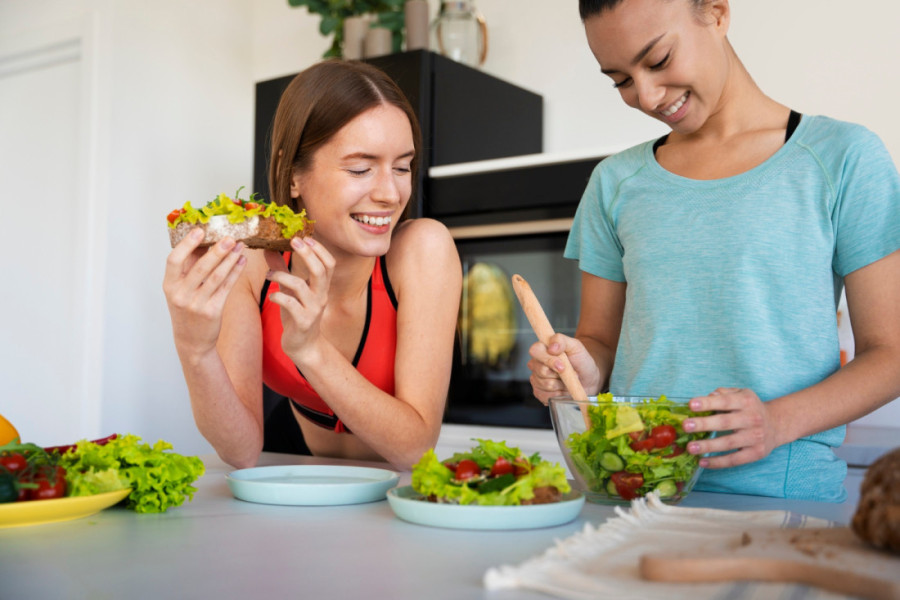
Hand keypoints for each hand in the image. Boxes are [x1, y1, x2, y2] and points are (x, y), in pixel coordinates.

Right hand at [163, 228, 246, 357]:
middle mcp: (181, 295)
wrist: (192, 341)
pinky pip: (227, 287)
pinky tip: (241, 261)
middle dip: (217, 250)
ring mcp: (197, 304)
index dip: (186, 244)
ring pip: (217, 276)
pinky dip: (235, 272)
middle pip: (200, 267)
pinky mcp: (213, 311)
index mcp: (169, 286)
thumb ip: (188, 267)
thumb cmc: (186, 310)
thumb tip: (202, 240)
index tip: (199, 230)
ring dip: (230, 259)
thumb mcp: (179, 290)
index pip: (173, 260)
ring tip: (240, 246)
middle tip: (230, 237)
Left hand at [264, 237, 334, 364]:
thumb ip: (281, 269)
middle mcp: (321, 296)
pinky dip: (278, 296)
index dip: (319, 249)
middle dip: (308, 254)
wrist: (303, 346)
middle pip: (321, 270)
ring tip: (268, 275)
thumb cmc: (297, 315)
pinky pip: (290, 304)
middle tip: (294, 241)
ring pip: (301, 285)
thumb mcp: (290, 290)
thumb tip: (269, 248)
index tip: (304, 237)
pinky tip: (271, 296)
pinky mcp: (303, 321)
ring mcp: (313, 309)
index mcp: (321, 287)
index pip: (328, 263)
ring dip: (282, 276)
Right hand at [526, 333, 600, 404]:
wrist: (588, 378)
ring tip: (568, 381)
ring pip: (545, 385)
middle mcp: (536, 364)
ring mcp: (536, 380)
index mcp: (542, 350)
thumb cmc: (581, 361)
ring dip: (561, 384)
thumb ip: (562, 340)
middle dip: (559, 374)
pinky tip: (564, 390)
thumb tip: (551, 347)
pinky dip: (559, 394)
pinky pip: (546, 396)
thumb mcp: (575, 346)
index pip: (534, 351)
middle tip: (569, 372)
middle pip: (541, 371)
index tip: (562, 365)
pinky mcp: (540, 393)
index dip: (547, 359)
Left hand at [682, 387, 776, 468]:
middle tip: (686, 426)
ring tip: (690, 448)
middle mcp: (752, 418)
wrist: (777, 424)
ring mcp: (755, 437)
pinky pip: (735, 460)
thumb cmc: (750, 408)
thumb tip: (708, 397)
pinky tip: (702, 462)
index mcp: (746, 401)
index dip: (708, 403)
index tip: (691, 404)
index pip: (725, 401)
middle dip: (704, 424)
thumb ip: (723, 393)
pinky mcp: (756, 453)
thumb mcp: (741, 394)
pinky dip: (718, 462)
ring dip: (708, 446)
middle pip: (725, 422)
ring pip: (728, 443)